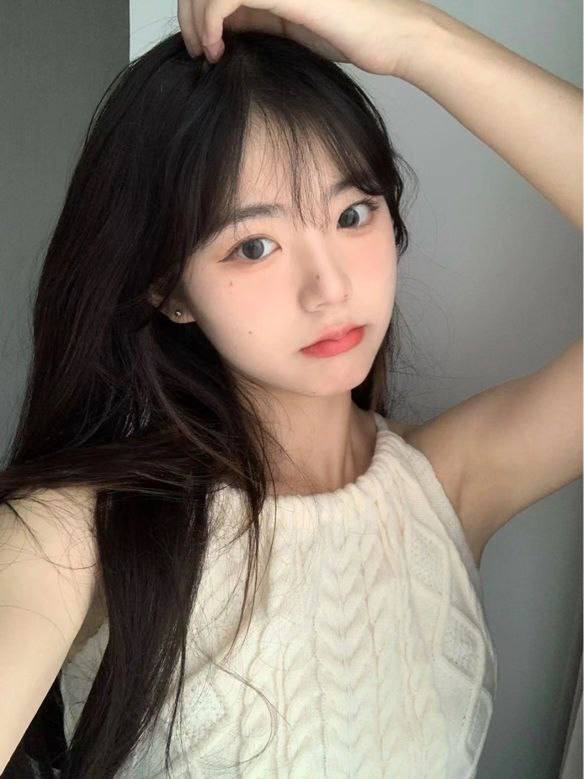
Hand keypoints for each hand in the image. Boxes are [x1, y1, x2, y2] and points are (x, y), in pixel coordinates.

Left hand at [177, 0, 432, 76]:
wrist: (392, 36)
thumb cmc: (353, 35)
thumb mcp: (292, 29)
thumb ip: (259, 19)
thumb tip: (223, 28)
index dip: (196, 8)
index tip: (200, 45)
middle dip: (188, 12)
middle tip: (194, 50)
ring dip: (194, 19)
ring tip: (204, 53)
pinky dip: (209, 24)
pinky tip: (217, 50)